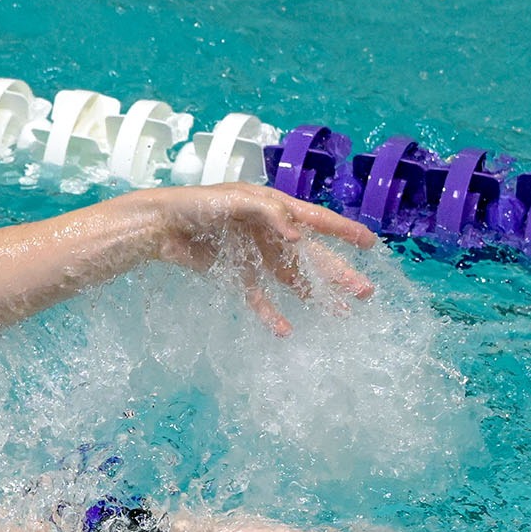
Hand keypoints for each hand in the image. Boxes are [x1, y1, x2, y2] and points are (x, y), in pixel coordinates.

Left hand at [142, 183, 378, 334]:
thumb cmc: (196, 205)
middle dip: (337, 273)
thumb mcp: (236, 201)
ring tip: (340, 312)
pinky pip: (257, 296)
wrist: (159, 226)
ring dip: (313, 295)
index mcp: (273, 207)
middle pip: (310, 255)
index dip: (343, 231)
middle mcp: (268, 231)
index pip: (316, 220)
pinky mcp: (233, 274)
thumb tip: (299, 236)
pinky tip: (285, 330)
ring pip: (291, 278)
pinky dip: (270, 313)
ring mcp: (252, 254)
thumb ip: (270, 214)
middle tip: (365, 292)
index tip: (371, 244)